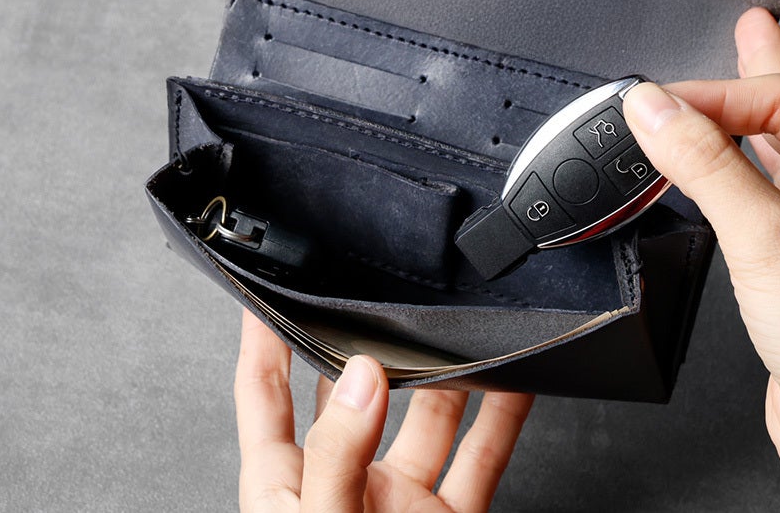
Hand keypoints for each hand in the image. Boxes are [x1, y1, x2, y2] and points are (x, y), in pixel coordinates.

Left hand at [234, 309, 533, 511]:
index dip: (264, 338)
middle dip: (372, 344)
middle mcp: (342, 484)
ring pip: (427, 417)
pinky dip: (502, 417)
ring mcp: (398, 502)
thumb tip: (363, 378)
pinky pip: (480, 457)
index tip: (270, 287)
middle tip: (390, 295)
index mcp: (283, 487)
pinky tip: (515, 382)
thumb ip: (337, 456)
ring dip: (446, 375)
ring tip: (459, 329)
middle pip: (354, 393)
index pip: (264, 393)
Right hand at [623, 8, 779, 510]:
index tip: (653, 102)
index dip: (713, 97)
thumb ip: (704, 163)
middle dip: (754, 77)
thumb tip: (653, 109)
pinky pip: (770, 194)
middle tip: (744, 27)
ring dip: (740, 125)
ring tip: (724, 82)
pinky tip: (720, 158)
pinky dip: (735, 174)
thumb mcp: (766, 236)